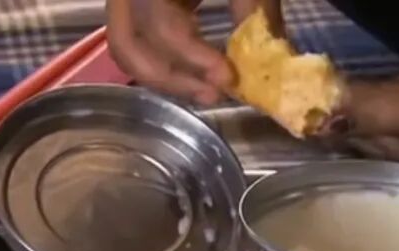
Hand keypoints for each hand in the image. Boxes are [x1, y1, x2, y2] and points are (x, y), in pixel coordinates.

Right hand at [106, 0, 283, 104]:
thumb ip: (256, 7)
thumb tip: (271, 58)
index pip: (158, 22)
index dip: (191, 55)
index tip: (228, 76)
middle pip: (127, 43)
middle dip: (170, 76)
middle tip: (215, 93)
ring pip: (128, 45)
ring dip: (166, 75)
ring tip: (210, 90)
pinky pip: (140, 35)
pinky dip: (168, 58)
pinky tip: (202, 69)